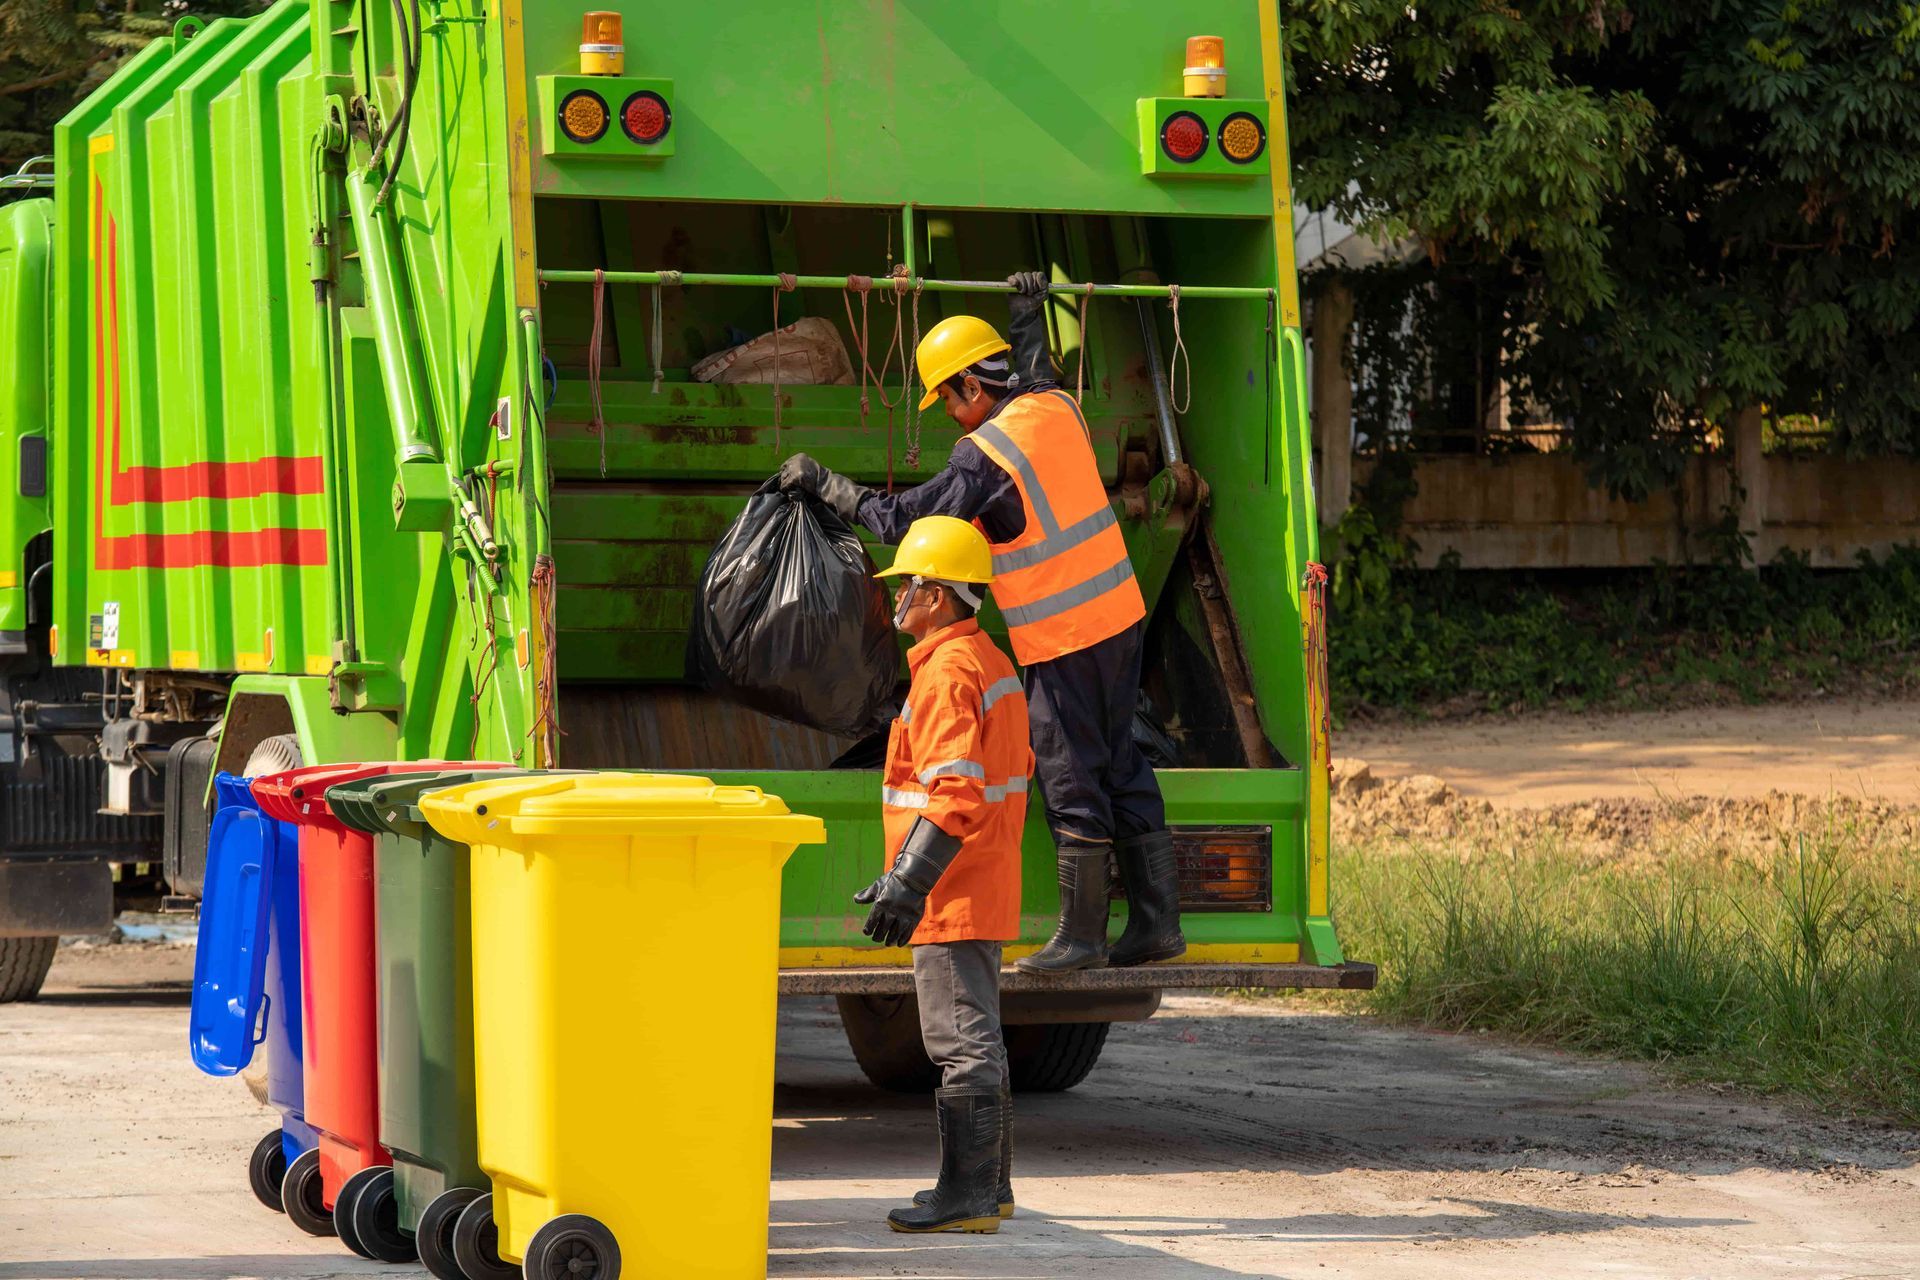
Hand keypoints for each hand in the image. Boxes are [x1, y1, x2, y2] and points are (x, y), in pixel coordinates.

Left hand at [780, 453, 870, 525]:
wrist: (827, 484)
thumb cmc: (821, 478)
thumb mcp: (810, 467)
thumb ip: (800, 468)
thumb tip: (787, 473)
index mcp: (800, 456)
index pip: (785, 464)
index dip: (785, 473)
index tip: (786, 480)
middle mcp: (796, 460)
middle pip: (783, 471)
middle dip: (784, 479)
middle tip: (787, 487)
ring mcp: (795, 468)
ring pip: (783, 478)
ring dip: (785, 486)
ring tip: (790, 491)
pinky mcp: (794, 478)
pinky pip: (785, 485)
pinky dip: (786, 490)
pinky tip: (791, 492)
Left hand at [852, 818, 962, 948]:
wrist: (913, 878)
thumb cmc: (893, 881)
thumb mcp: (878, 886)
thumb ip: (867, 895)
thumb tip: (856, 900)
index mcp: (881, 904)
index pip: (872, 922)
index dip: (868, 929)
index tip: (867, 932)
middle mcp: (892, 911)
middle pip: (883, 930)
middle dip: (878, 936)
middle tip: (877, 938)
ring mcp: (904, 915)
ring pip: (895, 934)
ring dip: (890, 940)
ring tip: (887, 943)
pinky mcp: (914, 918)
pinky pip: (907, 933)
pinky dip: (903, 940)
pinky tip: (899, 943)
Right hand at [1009, 271, 1050, 299]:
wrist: (1024, 311)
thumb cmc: (1034, 303)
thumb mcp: (1043, 294)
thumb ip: (1044, 283)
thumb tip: (1039, 274)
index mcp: (1035, 279)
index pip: (1037, 274)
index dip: (1037, 283)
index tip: (1037, 291)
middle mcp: (1027, 278)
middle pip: (1028, 275)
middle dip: (1030, 286)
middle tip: (1029, 294)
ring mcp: (1018, 280)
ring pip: (1020, 275)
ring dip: (1023, 285)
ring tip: (1023, 293)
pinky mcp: (1010, 284)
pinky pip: (1012, 277)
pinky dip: (1014, 280)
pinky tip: (1015, 284)